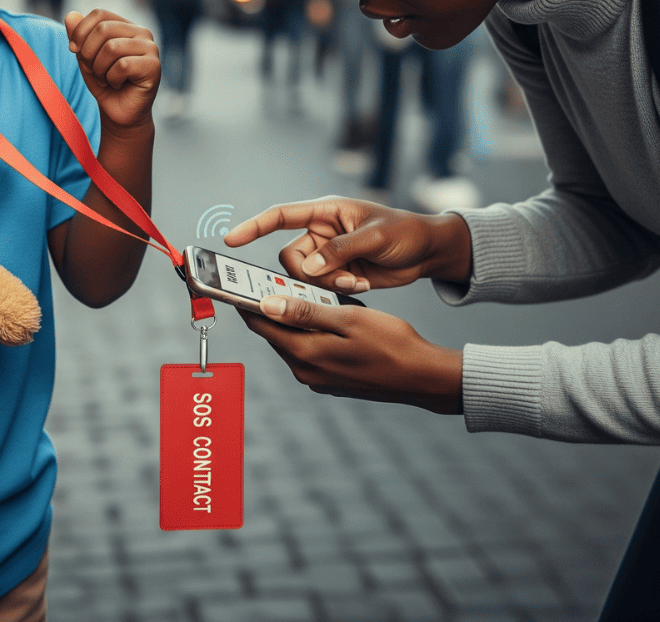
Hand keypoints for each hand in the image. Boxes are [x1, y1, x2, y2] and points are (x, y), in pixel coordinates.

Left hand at [65, 9, 160, 129]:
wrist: (118, 112)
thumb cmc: (104, 83)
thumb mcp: (85, 57)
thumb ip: (78, 35)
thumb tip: (70, 15)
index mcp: (126, 25)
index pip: (100, 14)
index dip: (81, 31)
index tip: (74, 50)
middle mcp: (142, 32)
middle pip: (103, 29)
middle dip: (89, 54)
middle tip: (94, 70)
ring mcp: (151, 48)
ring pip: (112, 47)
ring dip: (100, 69)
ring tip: (106, 79)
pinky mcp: (154, 66)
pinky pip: (122, 66)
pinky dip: (112, 79)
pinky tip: (118, 84)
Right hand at [224, 196, 471, 293]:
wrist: (427, 251)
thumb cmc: (404, 231)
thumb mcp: (374, 236)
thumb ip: (340, 250)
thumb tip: (309, 269)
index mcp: (325, 211)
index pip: (280, 216)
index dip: (253, 227)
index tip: (231, 240)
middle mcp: (321, 232)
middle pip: (290, 258)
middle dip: (308, 274)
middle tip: (337, 279)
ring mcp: (328, 255)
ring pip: (305, 277)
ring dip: (327, 284)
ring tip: (358, 280)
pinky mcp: (338, 273)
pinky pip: (322, 288)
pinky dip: (339, 289)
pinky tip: (364, 283)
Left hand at [240, 296, 462, 413]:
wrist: (423, 377)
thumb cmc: (391, 343)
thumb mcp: (348, 318)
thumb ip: (305, 311)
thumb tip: (267, 304)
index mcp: (305, 354)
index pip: (261, 325)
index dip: (247, 301)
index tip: (236, 282)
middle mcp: (305, 371)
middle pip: (275, 333)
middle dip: (272, 306)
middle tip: (273, 279)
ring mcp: (318, 379)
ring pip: (292, 341)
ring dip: (293, 318)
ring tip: (302, 292)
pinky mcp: (330, 381)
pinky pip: (309, 351)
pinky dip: (310, 332)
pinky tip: (324, 316)